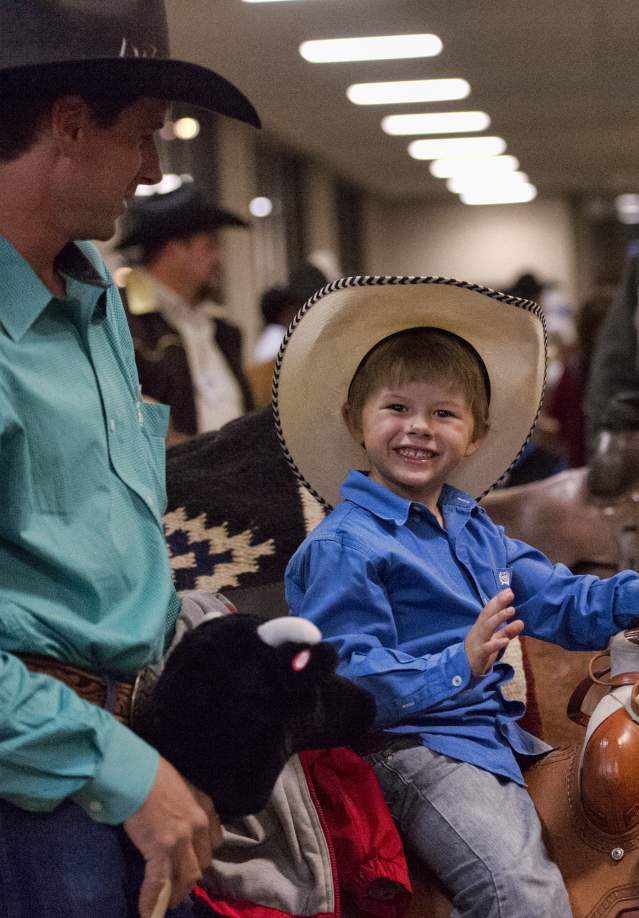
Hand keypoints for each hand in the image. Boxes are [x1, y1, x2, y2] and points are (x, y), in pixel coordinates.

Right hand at [123, 756, 222, 917]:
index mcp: (205, 807)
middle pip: (202, 862)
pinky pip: (160, 881)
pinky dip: (153, 899)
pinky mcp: (161, 848)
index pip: (214, 842)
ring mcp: (181, 838)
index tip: (192, 861)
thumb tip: (177, 819)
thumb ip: (186, 805)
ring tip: (168, 902)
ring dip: (178, 892)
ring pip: (187, 876)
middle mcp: (199, 825)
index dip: (202, 855)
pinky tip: (147, 912)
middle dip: (190, 875)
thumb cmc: (152, 773)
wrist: (134, 772)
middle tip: (178, 884)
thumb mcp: (181, 785)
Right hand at [464, 589, 523, 675]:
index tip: (508, 590)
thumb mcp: (495, 640)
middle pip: (487, 615)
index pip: (489, 610)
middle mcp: (478, 631)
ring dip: (498, 618)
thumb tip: (521, 621)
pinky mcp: (478, 655)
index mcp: (481, 626)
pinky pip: (486, 648)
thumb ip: (507, 631)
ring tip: (511, 610)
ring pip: (487, 628)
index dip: (498, 600)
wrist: (463, 669)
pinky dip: (495, 644)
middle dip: (498, 604)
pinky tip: (505, 640)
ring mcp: (477, 642)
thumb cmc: (481, 651)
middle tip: (510, 594)